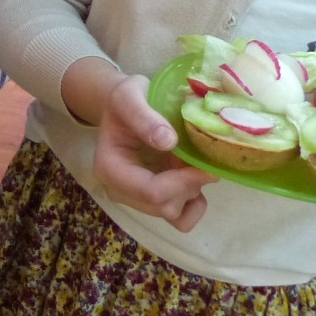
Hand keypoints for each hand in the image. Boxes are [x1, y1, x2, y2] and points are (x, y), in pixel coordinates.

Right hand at [61, 57, 217, 231]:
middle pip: (163, 206)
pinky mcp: (151, 202)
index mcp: (110, 168)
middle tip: (198, 158)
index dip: (183, 182)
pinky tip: (190, 176)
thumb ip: (144, 117)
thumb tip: (168, 141)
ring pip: (173, 214)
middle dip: (189, 185)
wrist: (122, 106)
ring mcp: (135, 199)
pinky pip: (179, 219)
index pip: (150, 191)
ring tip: (190, 163)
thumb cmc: (124, 99)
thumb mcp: (129, 97)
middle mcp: (119, 190)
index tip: (205, 165)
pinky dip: (192, 203)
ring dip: (191, 192)